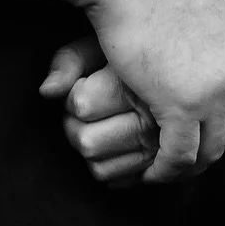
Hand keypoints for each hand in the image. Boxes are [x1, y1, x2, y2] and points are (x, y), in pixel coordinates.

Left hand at [39, 37, 159, 184]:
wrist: (178, 68)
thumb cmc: (132, 51)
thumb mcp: (102, 44)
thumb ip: (70, 61)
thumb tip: (46, 91)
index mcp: (139, 87)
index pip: (82, 105)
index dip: (73, 94)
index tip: (84, 83)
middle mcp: (154, 123)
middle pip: (87, 142)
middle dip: (74, 125)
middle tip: (82, 108)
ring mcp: (161, 152)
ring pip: (100, 167)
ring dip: (88, 148)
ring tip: (95, 125)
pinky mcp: (161, 169)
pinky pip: (118, 181)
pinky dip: (106, 166)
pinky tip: (109, 143)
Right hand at [80, 0, 224, 182]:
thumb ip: (212, 17)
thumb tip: (206, 19)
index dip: (216, 115)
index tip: (192, 126)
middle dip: (206, 143)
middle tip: (179, 156)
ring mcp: (214, 91)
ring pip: (210, 147)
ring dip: (189, 165)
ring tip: (165, 170)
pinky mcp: (182, 105)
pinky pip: (180, 154)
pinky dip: (166, 169)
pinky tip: (151, 172)